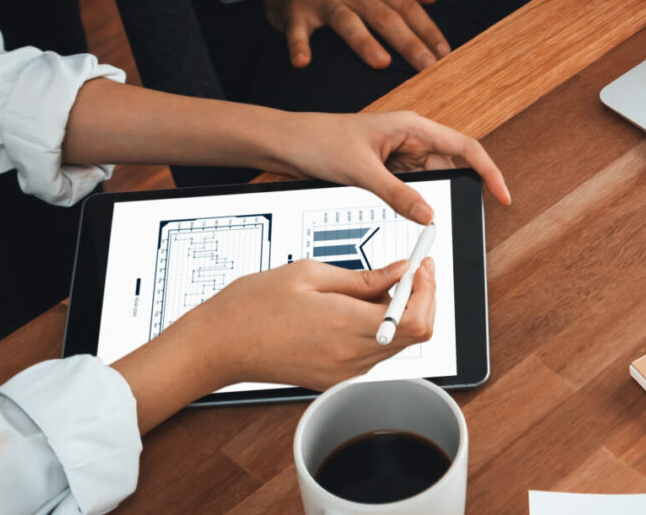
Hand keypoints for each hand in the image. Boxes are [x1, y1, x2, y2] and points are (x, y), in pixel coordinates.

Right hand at [183, 258, 436, 390]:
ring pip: (397, 342)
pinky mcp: (334, 379)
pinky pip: (374, 352)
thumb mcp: (310, 274)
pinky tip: (362, 304)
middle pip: (415, 333)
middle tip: (411, 268)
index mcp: (345, 326)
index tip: (421, 265)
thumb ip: (364, 277)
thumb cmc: (253, 305)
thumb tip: (401, 272)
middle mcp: (349, 357)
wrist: (218, 346)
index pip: (415, 319)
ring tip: (380, 282)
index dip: (427, 290)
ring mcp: (342, 373)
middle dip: (421, 297)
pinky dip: (381, 327)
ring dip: (401, 311)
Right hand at [253, 0, 449, 70]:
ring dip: (364, 43)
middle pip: (384, 16)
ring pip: (347, 21)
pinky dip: (298, 45)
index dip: (427, 29)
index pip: (406, 5)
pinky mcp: (295, 12)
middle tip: (428, 66)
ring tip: (382, 63)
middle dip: (409, 42)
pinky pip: (297, 30)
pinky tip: (302, 61)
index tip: (444, 52)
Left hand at [267, 110, 511, 217]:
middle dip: (452, 190)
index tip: (501, 194)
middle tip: (450, 216)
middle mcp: (411, 137)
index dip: (488, 171)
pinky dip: (410, 202)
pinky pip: (410, 187)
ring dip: (425, 199)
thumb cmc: (319, 141)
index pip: (465, 147)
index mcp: (413, 126)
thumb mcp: (361, 171)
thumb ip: (398, 194)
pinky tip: (398, 209)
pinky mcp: (386, 167)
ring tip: (409, 211)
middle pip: (449, 166)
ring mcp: (399, 153)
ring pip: (429, 180)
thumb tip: (429, 215)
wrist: (286, 143)